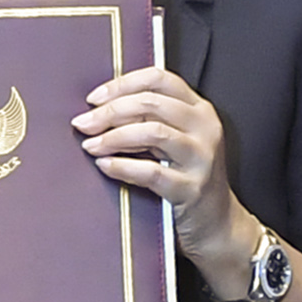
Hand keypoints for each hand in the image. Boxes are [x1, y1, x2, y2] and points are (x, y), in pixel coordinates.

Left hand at [74, 64, 245, 267]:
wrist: (217, 223)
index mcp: (199, 109)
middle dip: (110, 111)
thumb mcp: (174, 140)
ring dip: (114, 136)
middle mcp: (205, 127)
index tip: (93, 98)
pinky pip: (152, 172)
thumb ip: (148, 120)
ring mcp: (202, 157)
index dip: (122, 84)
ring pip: (153, 132)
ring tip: (90, 145)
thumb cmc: (186, 176)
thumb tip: (97, 109)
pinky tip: (104, 165)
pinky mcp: (192, 188)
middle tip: (83, 123)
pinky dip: (122, 166)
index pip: (159, 79)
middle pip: (151, 103)